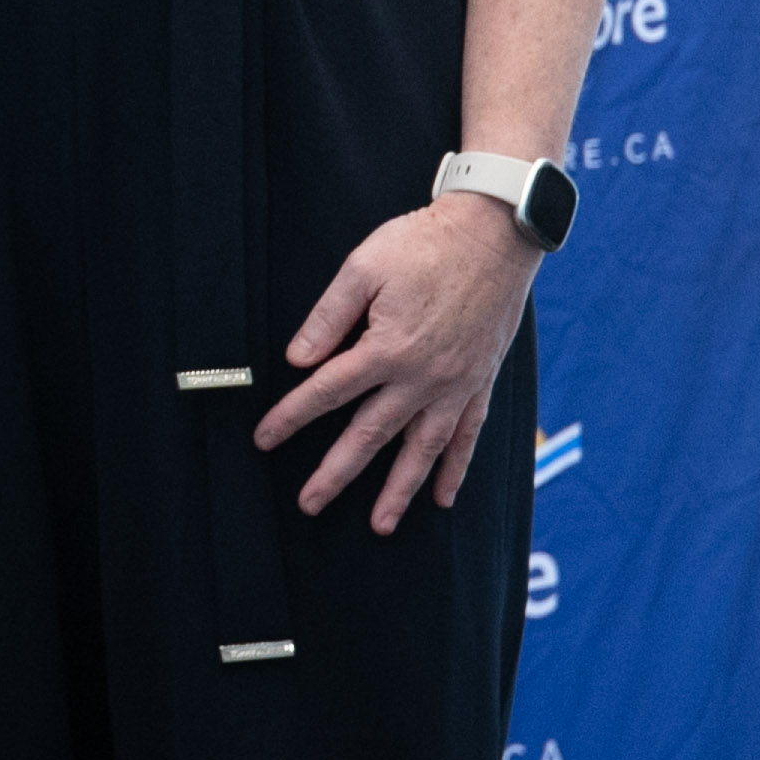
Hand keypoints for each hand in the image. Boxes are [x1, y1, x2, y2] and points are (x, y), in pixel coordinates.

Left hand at [253, 195, 537, 527]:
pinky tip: (443, 497)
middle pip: (370, 435)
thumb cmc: (424, 244)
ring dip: (399, 490)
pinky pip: (468, 437)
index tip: (265, 439)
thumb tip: (297, 359)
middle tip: (310, 503)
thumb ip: (328, 316)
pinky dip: (455, 469)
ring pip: (422, 450)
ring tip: (380, 525)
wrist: (494, 234)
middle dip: (336, 473)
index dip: (291, 417)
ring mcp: (455, 385)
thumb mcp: (364, 266)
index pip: (327, 392)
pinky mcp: (481, 383)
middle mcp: (422, 377)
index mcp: (387, 348)